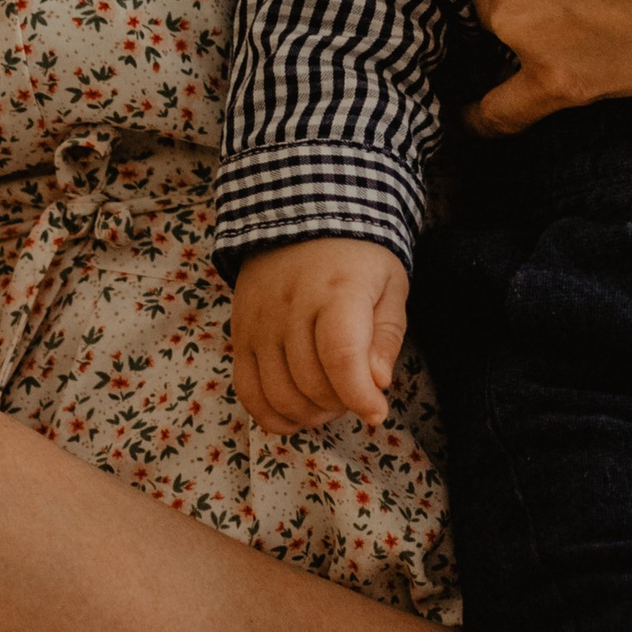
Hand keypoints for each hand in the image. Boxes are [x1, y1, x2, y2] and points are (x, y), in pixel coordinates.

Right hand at [233, 239, 409, 435]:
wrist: (301, 215)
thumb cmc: (357, 257)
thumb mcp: (390, 285)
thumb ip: (387, 336)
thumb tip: (377, 384)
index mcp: (337, 291)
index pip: (341, 357)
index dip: (359, 396)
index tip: (376, 412)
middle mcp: (292, 307)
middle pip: (311, 383)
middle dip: (341, 405)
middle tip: (356, 395)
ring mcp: (260, 322)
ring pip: (279, 394)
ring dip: (310, 414)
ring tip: (330, 402)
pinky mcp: (240, 334)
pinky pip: (247, 391)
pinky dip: (272, 415)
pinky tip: (296, 414)